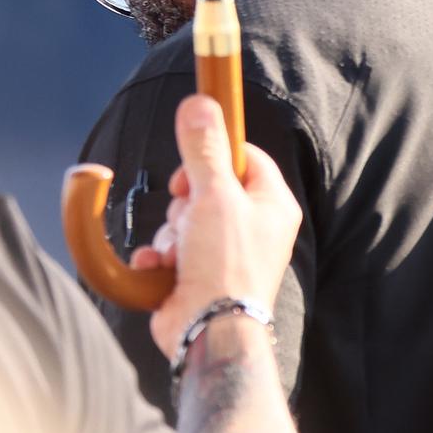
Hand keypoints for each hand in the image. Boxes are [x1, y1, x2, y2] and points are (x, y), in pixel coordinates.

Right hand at [137, 95, 300, 357]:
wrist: (209, 330)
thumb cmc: (225, 264)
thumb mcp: (214, 195)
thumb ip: (204, 149)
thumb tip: (200, 103)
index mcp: (272, 204)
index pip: (245, 156)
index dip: (214, 153)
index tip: (193, 161)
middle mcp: (255, 227)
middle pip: (206, 188)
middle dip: (184, 203)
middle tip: (188, 218)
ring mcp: (226, 253)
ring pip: (182, 221)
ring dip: (170, 234)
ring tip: (181, 253)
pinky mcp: (199, 275)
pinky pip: (169, 251)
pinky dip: (161, 258)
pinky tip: (163, 269)